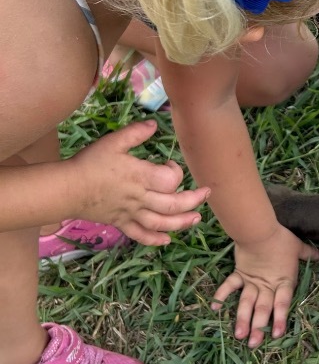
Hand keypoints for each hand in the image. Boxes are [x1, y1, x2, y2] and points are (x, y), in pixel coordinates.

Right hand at [68, 121, 209, 244]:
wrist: (66, 189)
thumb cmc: (90, 163)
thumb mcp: (113, 142)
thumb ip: (136, 133)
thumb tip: (155, 124)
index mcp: (140, 177)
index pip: (170, 180)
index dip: (177, 172)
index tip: (170, 163)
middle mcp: (139, 198)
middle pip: (173, 204)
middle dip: (194, 200)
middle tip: (206, 193)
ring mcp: (131, 213)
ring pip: (161, 223)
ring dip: (182, 222)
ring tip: (196, 219)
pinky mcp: (121, 223)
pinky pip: (140, 235)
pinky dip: (154, 239)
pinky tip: (166, 240)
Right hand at [211, 225, 318, 346]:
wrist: (258, 231)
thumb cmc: (280, 239)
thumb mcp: (298, 247)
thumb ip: (309, 254)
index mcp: (283, 281)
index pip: (282, 303)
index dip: (280, 319)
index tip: (276, 334)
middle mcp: (267, 285)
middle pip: (262, 308)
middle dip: (258, 327)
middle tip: (254, 344)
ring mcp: (251, 281)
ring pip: (246, 303)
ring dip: (242, 319)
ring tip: (239, 335)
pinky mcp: (240, 273)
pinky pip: (230, 286)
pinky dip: (222, 295)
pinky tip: (215, 307)